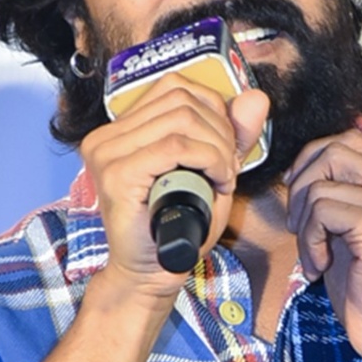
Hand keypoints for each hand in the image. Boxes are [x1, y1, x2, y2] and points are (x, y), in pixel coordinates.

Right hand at [80, 72, 268, 297]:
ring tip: (222, 178)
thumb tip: (255, 97)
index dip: (213, 110)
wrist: (153, 275)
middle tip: (227, 169)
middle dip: (220, 131)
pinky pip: (174, 145)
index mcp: (119, 130)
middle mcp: (105, 137)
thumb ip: (233, 133)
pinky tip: (217, 182)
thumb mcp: (212, 169)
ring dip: (217, 148)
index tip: (225, 147)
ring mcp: (106, 154)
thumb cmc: (178, 225)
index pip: (175, 87)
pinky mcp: (116, 175)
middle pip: (181, 99)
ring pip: (181, 119)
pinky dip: (208, 159)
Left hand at [283, 130, 361, 361]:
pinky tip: (319, 265)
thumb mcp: (351, 227)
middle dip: (301, 184)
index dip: (313, 160)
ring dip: (303, 221)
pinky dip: (309, 240)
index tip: (302, 196)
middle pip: (334, 149)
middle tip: (300, 224)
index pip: (349, 138)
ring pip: (321, 184)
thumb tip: (308, 160)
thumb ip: (341, 191)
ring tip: (313, 252)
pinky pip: (323, 211)